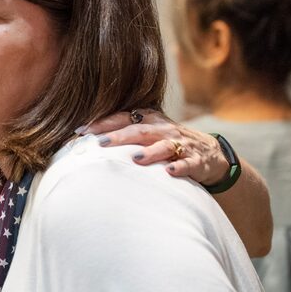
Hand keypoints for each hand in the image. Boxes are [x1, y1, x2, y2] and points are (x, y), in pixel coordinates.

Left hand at [82, 109, 229, 184]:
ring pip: (165, 146)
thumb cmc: (168, 141)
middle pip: (140, 131)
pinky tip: (170, 173)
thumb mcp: (149, 131)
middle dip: (120, 136)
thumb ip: (124, 132)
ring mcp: (181, 144)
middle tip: (100, 143)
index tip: (82, 130)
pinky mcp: (196, 161)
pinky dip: (180, 168)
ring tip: (136, 159)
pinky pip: (188, 164)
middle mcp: (164, 129)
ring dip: (150, 152)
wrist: (209, 152)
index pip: (124, 118)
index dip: (104, 123)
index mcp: (150, 120)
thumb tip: (86, 138)